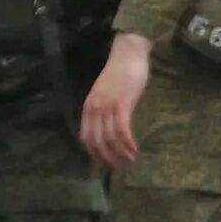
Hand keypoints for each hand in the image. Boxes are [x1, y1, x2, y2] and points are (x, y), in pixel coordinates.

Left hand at [80, 33, 150, 170]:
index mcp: (89, 106)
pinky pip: (121, 130)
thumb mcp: (106, 93)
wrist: (129, 53)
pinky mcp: (122, 104)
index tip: (104, 163)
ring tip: (129, 162)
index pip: (86, 137)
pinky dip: (127, 144)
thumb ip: (105, 108)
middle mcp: (95, 108)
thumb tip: (110, 127)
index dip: (94, 153)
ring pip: (109, 139)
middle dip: (107, 158)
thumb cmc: (120, 72)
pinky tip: (134, 150)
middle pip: (97, 141)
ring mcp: (108, 106)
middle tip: (119, 168)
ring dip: (119, 154)